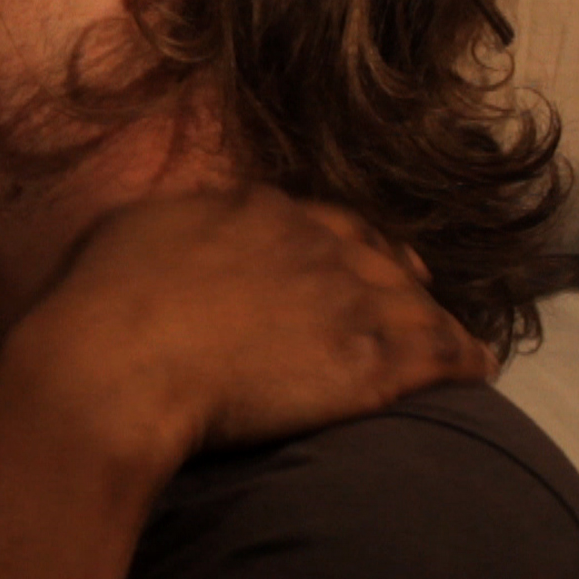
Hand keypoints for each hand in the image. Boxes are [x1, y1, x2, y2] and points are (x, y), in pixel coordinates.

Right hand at [6, 185, 493, 466]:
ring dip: (437, 323)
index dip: (344, 240)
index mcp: (253, 208)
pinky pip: (437, 354)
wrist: (120, 362)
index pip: (319, 218)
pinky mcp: (367, 359)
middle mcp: (311, 241)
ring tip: (456, 345)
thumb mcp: (130, 231)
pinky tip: (477, 371)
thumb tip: (179, 231)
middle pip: (374, 256)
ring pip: (414, 304)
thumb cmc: (102, 302)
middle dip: (399, 275)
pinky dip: (462, 359)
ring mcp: (345, 297)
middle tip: (415, 292)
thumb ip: (174, 224)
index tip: (356, 256)